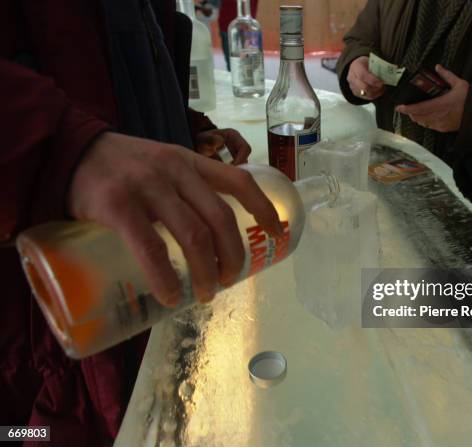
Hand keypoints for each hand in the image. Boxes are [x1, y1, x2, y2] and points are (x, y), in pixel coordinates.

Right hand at [68, 132, 282, 305]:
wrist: (68, 150)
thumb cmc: (121, 166)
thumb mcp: (162, 164)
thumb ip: (185, 187)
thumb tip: (209, 232)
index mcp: (190, 161)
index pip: (239, 180)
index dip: (263, 208)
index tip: (276, 232)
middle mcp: (175, 170)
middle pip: (221, 218)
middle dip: (233, 255)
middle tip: (230, 280)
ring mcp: (147, 186)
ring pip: (193, 235)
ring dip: (207, 271)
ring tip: (207, 294)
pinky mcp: (117, 204)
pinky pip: (150, 246)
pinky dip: (164, 276)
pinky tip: (171, 295)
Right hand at [347, 56, 385, 100]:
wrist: (357, 67)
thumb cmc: (366, 63)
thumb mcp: (371, 60)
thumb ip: (377, 67)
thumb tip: (388, 72)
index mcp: (355, 66)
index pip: (363, 75)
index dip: (373, 80)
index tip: (381, 82)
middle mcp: (352, 77)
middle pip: (363, 87)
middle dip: (375, 88)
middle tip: (383, 86)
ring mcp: (352, 86)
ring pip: (365, 94)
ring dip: (376, 92)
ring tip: (382, 88)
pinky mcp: (355, 93)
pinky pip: (366, 97)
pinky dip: (374, 95)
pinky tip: (379, 91)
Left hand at [396, 65, 468, 131]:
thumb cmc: (470, 99)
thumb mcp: (459, 84)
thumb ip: (447, 75)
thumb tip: (438, 67)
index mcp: (440, 105)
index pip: (419, 108)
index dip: (407, 109)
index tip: (399, 107)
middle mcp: (438, 116)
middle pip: (417, 117)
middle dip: (410, 113)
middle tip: (405, 108)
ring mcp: (440, 124)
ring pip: (422, 123)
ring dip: (416, 118)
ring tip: (413, 112)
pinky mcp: (443, 129)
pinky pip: (429, 126)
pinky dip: (424, 122)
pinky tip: (425, 117)